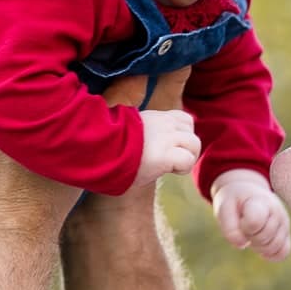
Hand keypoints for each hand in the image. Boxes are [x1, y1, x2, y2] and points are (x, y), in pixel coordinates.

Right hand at [67, 69, 190, 240]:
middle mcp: (162, 124)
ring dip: (187, 157)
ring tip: (171, 166)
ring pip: (194, 143)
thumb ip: (134, 133)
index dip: (181, 134)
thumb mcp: (120, 134)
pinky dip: (182, 168)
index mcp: (153, 118)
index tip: (168, 147)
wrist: (96, 151)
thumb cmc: (103, 147)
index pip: (182, 118)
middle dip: (186, 146)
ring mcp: (165, 137)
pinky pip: (187, 160)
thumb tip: (123, 137)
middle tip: (170, 159)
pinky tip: (168, 171)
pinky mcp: (164, 154)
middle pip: (191, 129)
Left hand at [210, 169, 290, 260]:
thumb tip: (242, 245)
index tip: (239, 219)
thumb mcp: (223, 208)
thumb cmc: (234, 202)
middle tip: (244, 227)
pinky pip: (283, 253)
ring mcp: (284, 223)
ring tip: (252, 234)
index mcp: (260, 202)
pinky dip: (270, 254)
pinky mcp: (286, 234)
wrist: (248, 194)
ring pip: (274, 248)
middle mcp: (277, 212)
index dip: (243, 227)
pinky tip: (261, 245)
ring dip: (259, 247)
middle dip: (249, 237)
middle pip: (263, 238)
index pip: (254, 222)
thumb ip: (229, 228)